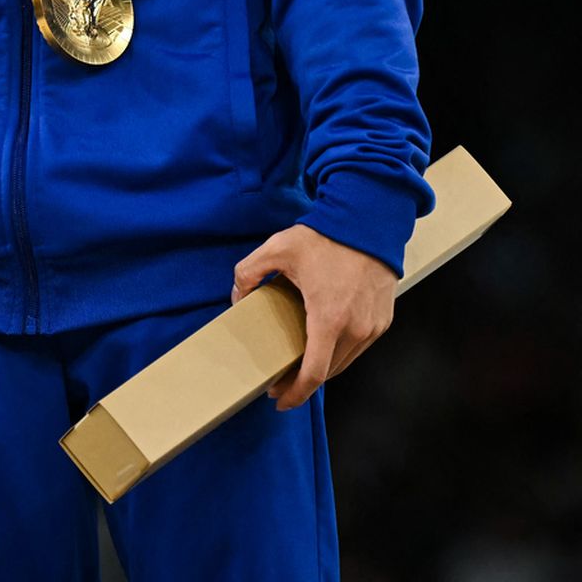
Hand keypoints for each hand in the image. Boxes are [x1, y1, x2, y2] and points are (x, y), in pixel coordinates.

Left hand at [230, 224, 396, 410]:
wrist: (369, 221)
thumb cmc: (327, 236)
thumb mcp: (277, 248)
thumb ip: (248, 272)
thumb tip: (237, 297)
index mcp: (329, 320)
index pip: (313, 374)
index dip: (295, 394)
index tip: (279, 399)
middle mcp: (355, 330)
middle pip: (327, 372)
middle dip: (303, 382)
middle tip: (282, 379)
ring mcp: (373, 327)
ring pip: (345, 361)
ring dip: (323, 366)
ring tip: (301, 362)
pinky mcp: (383, 320)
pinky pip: (359, 346)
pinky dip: (341, 350)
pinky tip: (325, 341)